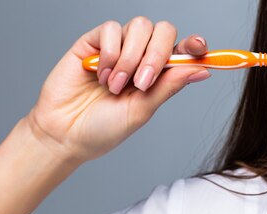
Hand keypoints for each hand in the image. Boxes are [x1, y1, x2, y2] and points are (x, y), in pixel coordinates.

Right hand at [25, 17, 210, 163]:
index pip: (182, 51)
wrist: (66, 134)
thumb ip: (169, 86)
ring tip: (116, 86)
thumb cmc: (103, 128)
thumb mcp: (143, 110)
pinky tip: (100, 75)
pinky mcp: (93, 42)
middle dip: (157, 54)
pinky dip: (110, 53)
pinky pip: (112, 29)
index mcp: (157, 74)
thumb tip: (201, 69)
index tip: (201, 47)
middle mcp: (140, 56)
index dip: (194, 45)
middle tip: (143, 82)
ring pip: (139, 27)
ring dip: (130, 58)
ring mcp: (117, 48)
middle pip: (163, 31)